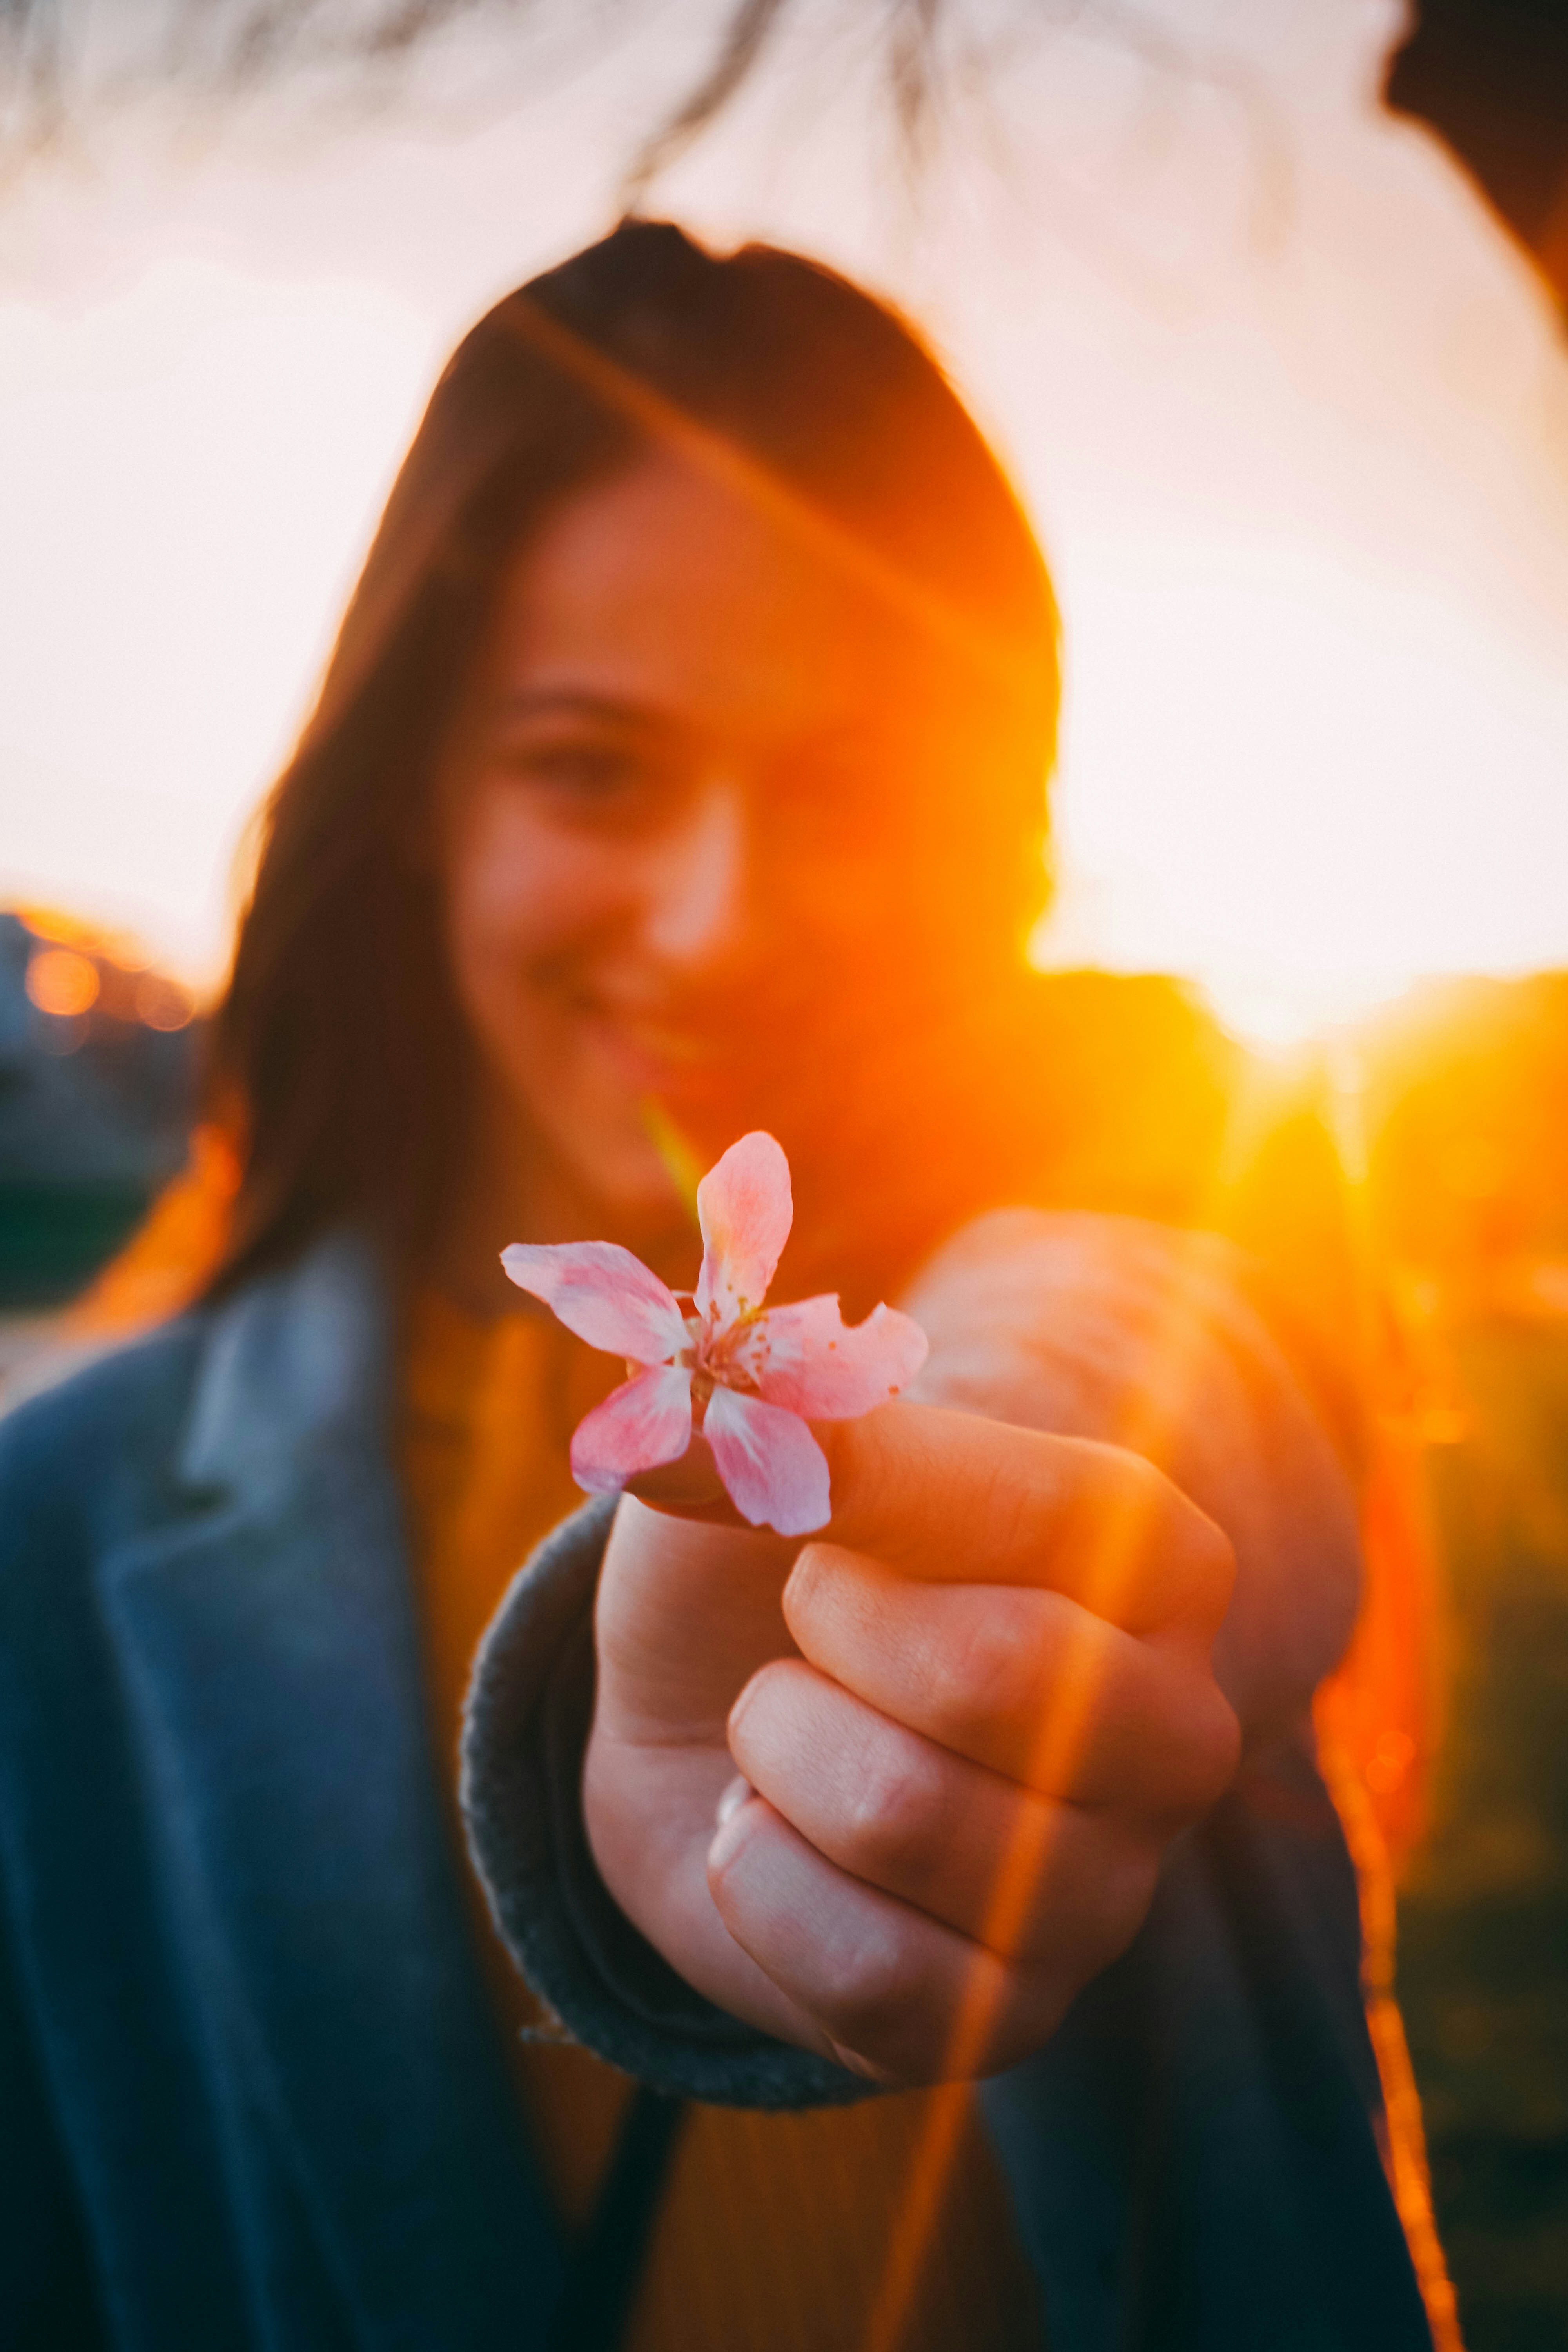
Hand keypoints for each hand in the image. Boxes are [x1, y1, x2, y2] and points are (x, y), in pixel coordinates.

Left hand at [583, 1402, 1239, 2085]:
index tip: (817, 1526)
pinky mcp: (1016, 2016)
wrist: (703, 1716)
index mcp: (1159, 1560)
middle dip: (824, 1646)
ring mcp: (1108, 1890)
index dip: (867, 1510)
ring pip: (903, 1817)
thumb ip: (751, 1414)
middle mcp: (1177, 1728)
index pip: (1036, 1513)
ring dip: (776, 1762)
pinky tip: (777, 1845)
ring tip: (787, 1744)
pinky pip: (872, 1973)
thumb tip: (665, 1417)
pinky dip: (763, 1889)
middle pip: (989, 1676)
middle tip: (804, 1648)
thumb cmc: (769, 1560)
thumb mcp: (771, 1452)